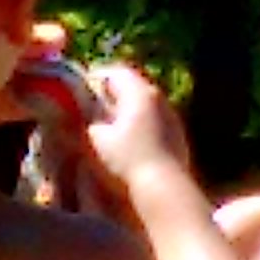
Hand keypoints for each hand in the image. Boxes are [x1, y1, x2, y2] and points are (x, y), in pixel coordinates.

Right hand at [81, 61, 189, 188]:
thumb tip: (81, 111)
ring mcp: (171, 115)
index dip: (94, 78)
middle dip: (111, 93)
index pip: (114, 72)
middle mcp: (158, 97)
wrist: (164, 186)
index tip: (80, 90)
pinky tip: (132, 141)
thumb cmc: (127, 158)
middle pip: (131, 85)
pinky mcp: (178, 133)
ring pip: (145, 102)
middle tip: (92, 106)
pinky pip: (155, 119)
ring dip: (127, 108)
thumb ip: (87, 119)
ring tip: (110, 125)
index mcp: (139, 92)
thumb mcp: (97, 138)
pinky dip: (141, 122)